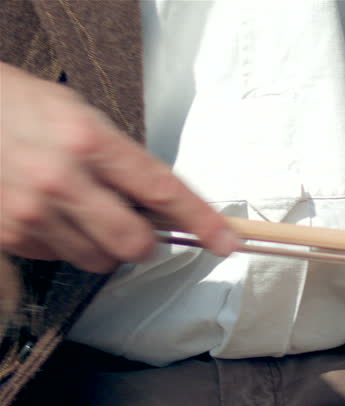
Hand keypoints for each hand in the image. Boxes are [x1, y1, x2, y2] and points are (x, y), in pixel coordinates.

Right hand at [0, 63, 237, 272]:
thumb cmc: (25, 109)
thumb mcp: (84, 117)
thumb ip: (125, 161)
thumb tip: (166, 204)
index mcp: (90, 140)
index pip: (163, 190)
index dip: (201, 221)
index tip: (226, 241)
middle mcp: (61, 179)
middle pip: (134, 244)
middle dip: (144, 241)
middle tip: (134, 224)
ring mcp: (31, 210)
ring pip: (99, 260)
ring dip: (104, 246)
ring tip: (83, 212)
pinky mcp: (8, 234)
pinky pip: (60, 259)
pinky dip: (66, 244)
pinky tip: (51, 214)